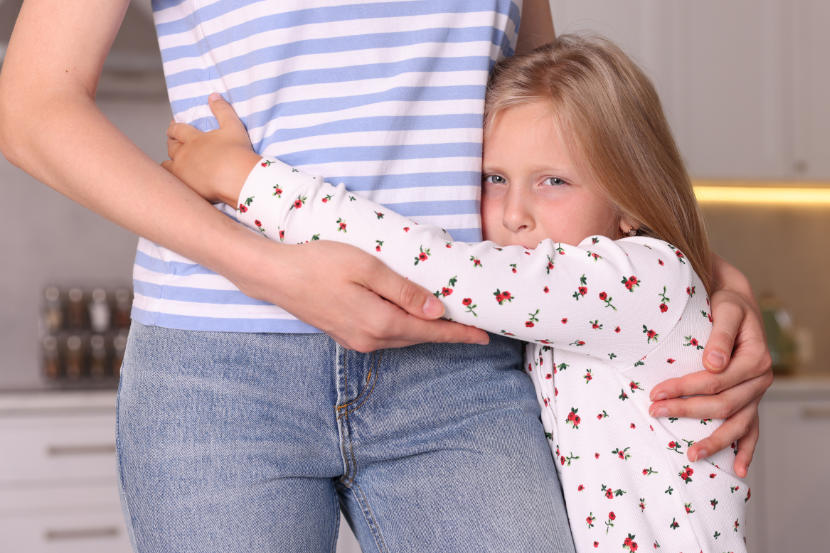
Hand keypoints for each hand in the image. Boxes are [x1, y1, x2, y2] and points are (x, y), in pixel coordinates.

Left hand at [162, 93, 259, 205]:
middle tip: (172, 141)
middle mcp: (184, 153)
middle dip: (171, 142)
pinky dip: (171, 178)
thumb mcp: (233, 126)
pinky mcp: (185, 186)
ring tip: (173, 162)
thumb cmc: (238, 152)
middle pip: (172, 146)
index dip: (174, 127)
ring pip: (167, 164)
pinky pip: (172, 181)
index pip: (178, 129)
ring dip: (170, 161)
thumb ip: (222, 110)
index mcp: (194, 138)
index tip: (173, 126)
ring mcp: (182, 170)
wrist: (239, 177)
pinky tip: (174, 180)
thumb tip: (213, 95)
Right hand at [231, 238, 490, 351]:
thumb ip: (404, 291)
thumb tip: (435, 311)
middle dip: (446, 334)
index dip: (458, 334)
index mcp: (380, 323)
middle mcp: (370, 339)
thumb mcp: (368, 268)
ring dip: (425, 331)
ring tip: (448, 323)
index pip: (429, 332)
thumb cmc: (320, 263)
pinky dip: (405, 328)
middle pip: (418, 338)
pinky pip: (386, 335)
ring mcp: (356, 340)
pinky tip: (411, 318)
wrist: (275, 276)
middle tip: (472, 328)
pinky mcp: (346, 335)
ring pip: (402, 338)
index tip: (483, 337)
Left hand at [648, 255, 771, 476]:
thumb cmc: (727, 304)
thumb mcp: (725, 309)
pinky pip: (752, 430)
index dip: (685, 388)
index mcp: (755, 358)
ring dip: (714, 441)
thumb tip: (712, 362)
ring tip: (690, 456)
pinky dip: (746, 450)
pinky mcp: (751, 401)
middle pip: (722, 405)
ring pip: (737, 424)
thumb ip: (719, 334)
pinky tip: (738, 469)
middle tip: (654, 411)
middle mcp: (760, 380)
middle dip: (686, 410)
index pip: (716, 381)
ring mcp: (756, 394)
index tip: (655, 392)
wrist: (737, 304)